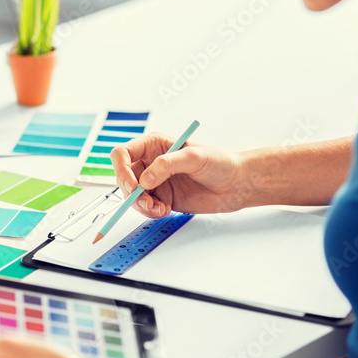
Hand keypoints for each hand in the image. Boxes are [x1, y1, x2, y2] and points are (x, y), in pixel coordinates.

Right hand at [111, 133, 248, 217]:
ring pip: (132, 196)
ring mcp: (156, 182)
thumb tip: (145, 179)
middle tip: (147, 203)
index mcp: (154, 145)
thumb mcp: (194, 157)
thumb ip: (167, 165)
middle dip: (131, 193)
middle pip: (123, 177)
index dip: (121, 170)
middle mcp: (151, 163)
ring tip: (159, 209)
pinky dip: (151, 212)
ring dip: (141, 206)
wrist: (236, 184)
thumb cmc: (220, 163)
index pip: (123, 154)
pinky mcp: (162, 198)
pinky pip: (145, 208)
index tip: (133, 185)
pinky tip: (165, 210)